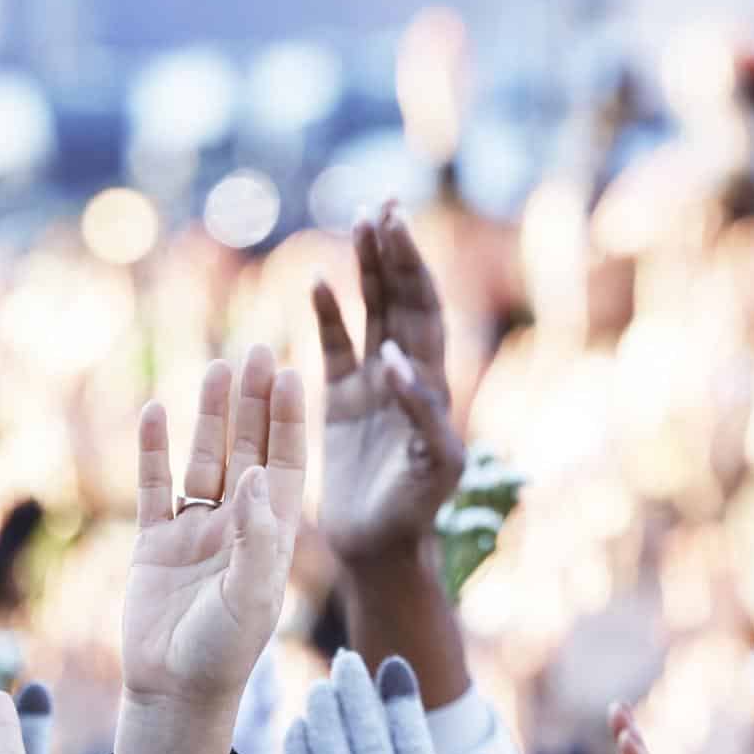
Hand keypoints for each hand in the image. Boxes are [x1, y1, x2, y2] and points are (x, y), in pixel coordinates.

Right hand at [119, 345, 305, 753]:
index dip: (289, 419)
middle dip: (253, 402)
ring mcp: (195, 531)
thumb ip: (254, 537)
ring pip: (203, 458)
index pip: (284, 463)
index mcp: (271, 535)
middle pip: (246, 449)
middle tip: (257, 350)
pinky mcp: (154, 543)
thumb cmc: (224, 654)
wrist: (173, 694)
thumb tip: (252, 475)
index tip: (294, 371)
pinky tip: (154, 411)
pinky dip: (153, 451)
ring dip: (210, 415)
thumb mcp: (251, 597)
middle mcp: (237, 525)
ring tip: (217, 367)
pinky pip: (154, 487)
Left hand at [283, 652, 488, 753]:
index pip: (412, 740)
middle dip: (357, 694)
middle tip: (346, 661)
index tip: (391, 667)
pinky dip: (302, 752)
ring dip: (325, 714)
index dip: (401, 699)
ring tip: (320, 686)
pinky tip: (299, 727)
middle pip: (370, 737)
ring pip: (335, 753)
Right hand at [314, 203, 465, 570]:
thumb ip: (420, 411)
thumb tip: (394, 357)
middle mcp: (404, 375)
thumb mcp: (433, 465)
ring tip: (358, 222)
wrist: (379, 547)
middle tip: (380, 206)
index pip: (423, 310)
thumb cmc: (416, 510)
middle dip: (392, 253)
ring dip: (365, 271)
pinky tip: (319, 283)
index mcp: (431, 383)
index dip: (412, 267)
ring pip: (369, 313)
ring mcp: (370, 386)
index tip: (398, 225)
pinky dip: (328, 315)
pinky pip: (333, 348)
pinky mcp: (339, 403)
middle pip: (399, 299)